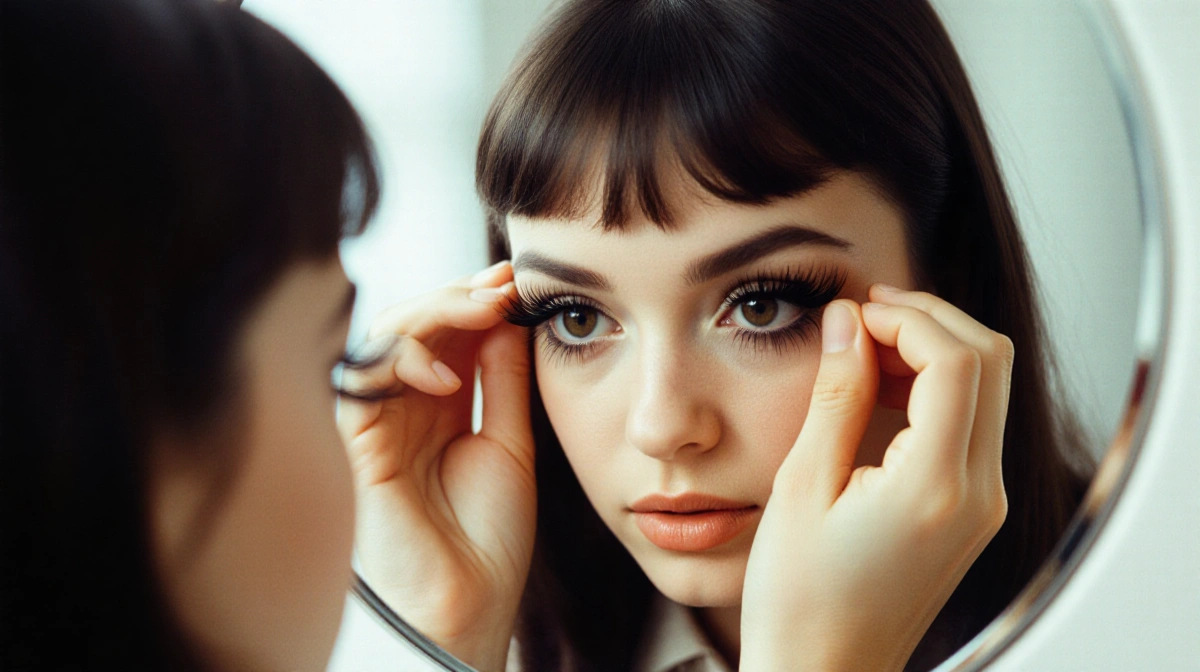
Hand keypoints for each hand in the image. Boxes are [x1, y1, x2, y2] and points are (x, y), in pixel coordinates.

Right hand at [337, 262, 532, 671]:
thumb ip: (505, 382)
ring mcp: (379, 422)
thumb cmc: (488, 540)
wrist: (468, 608)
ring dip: (433, 312)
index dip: (478, 301)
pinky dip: (401, 362)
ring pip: (385, 337)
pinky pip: (362, 380)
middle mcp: (406, 407)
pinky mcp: (356, 444)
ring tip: (484, 309)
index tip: (519, 282)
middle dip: (458, 294)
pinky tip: (446, 375)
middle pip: (415, 324)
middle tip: (503, 284)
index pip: (450, 332)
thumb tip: (509, 319)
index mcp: (442, 407)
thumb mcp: (511, 445)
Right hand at [740, 285, 1010, 671]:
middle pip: (991, 362)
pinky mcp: (971, 509)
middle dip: (930, 320)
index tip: (857, 313)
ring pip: (987, 387)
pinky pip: (971, 422)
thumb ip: (834, 397)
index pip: (958, 362)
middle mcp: (977, 493)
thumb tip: (847, 325)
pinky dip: (934, 387)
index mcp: (936, 487)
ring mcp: (982, 503)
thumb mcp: (802, 487)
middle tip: (866, 314)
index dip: (909, 318)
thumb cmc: (801, 599)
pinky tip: (880, 388)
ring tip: (865, 348)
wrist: (826, 669)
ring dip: (933, 349)